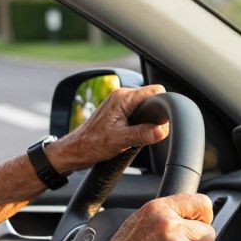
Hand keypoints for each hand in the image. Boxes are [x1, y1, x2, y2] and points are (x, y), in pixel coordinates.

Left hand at [49, 85, 171, 173]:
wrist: (76, 150)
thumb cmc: (92, 144)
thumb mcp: (121, 141)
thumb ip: (143, 134)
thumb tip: (162, 130)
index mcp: (123, 98)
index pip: (155, 90)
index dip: (164, 103)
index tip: (165, 119)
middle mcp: (121, 96)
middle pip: (152, 98)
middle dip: (156, 114)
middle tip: (152, 131)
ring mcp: (119, 104)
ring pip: (145, 107)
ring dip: (148, 120)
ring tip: (142, 134)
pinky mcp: (118, 112)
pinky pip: (137, 113)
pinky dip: (141, 123)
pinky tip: (136, 134)